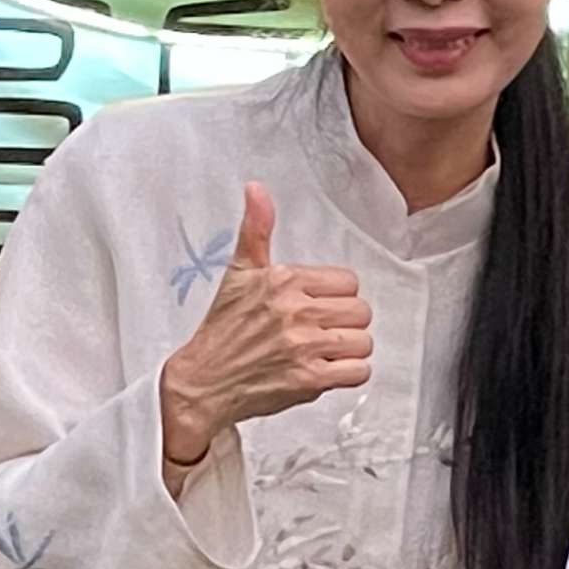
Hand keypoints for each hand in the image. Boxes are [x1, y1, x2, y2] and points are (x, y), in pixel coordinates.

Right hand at [158, 184, 372, 466]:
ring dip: (350, 350)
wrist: (204, 380)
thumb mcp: (239, 273)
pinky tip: (327, 370)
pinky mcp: (309, 380)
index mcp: (284, 281)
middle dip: (345, 323)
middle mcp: (295, 311)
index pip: (349, 282)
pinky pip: (358, 372)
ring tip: (325, 351)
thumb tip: (256, 188)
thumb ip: (256, 230)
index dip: (337, 296)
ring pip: (364, 342)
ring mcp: (304, 346)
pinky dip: (348, 374)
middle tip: (322, 331)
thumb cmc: (224, 328)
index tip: (319, 306)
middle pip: (361, 312)